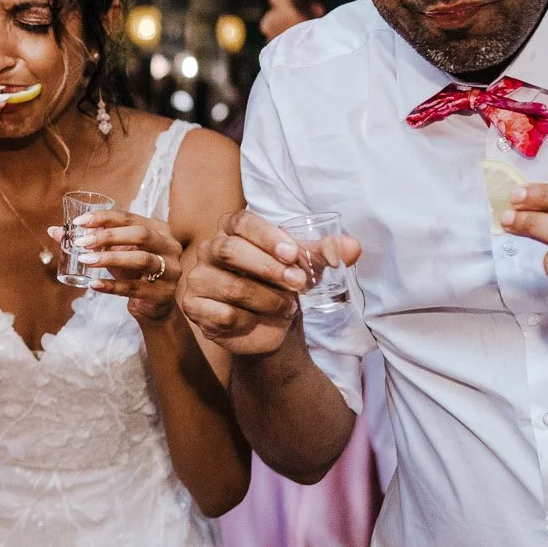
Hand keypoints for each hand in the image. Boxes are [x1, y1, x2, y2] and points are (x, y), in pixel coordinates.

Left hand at [49, 210, 183, 320]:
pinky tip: (94, 284)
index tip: (78, 222)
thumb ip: (89, 241)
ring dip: (110, 258)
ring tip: (86, 260)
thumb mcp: (114, 253)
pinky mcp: (162, 293)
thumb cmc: (133, 272)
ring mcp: (170, 271)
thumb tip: (53, 231)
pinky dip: (112, 285)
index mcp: (158, 229)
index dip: (104, 218)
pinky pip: (135, 287)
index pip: (129, 217)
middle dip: (108, 236)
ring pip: (141, 259)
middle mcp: (169, 246)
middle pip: (140, 234)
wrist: (153, 306)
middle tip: (81, 242)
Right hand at [180, 209, 359, 355]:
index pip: (241, 222)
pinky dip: (248, 319)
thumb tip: (353, 248)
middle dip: (268, 268)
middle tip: (298, 284)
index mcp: (232, 230)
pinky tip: (259, 320)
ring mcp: (199, 278)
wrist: (270, 324)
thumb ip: (326, 254)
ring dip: (266, 299)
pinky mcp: (194, 306)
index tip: (292, 254)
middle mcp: (210, 249)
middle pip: (230, 250)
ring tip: (288, 307)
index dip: (266, 236)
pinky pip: (221, 313)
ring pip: (230, 286)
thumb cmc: (283, 285)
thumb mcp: (306, 266)